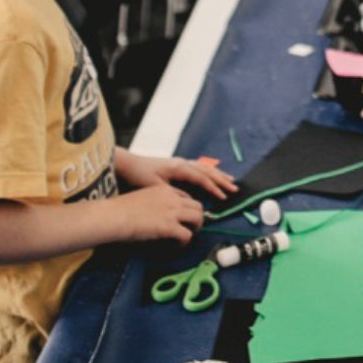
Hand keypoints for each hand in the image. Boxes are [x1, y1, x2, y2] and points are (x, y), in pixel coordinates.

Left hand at [115, 151, 237, 200]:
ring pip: (204, 167)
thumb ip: (174, 194)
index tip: (224, 197)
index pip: (202, 179)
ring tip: (230, 180)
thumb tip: (190, 200)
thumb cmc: (139, 175)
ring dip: (217, 174)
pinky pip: (198, 167)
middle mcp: (182, 163)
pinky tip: (212, 175)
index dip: (214, 188)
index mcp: (179, 168)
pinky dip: (208, 172)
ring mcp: (180, 162)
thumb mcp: (156, 187)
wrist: (127, 164)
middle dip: (221, 180)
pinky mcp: (177, 165)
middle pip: (207, 171)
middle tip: (234, 188)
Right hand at [116, 184, 205, 244]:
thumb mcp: (141, 198)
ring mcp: (172, 212)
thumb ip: (153, 203)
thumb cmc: (119, 209)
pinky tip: (176, 245)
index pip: (186, 197)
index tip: (183, 217)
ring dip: (195, 229)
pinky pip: (187, 235)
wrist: (113, 215)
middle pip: (198, 206)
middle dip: (197, 218)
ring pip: (198, 218)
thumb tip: (157, 216)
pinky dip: (184, 242)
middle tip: (190, 228)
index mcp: (164, 189)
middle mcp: (172, 198)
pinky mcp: (169, 226)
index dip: (187, 208)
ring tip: (186, 237)